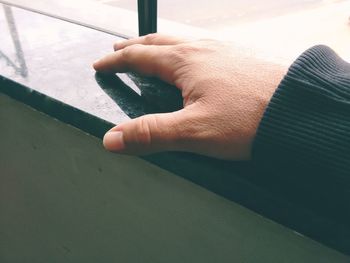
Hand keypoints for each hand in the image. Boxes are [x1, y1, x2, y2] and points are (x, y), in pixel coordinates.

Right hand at [93, 34, 285, 159]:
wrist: (298, 108)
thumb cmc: (248, 118)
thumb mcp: (194, 131)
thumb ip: (151, 134)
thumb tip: (111, 139)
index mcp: (186, 62)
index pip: (139, 56)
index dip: (117, 61)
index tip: (101, 64)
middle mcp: (202, 49)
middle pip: (159, 42)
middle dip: (135, 46)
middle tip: (120, 50)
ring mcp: (223, 50)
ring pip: (182, 42)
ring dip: (160, 46)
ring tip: (152, 53)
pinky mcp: (240, 58)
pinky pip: (203, 47)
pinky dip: (186, 50)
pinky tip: (194, 61)